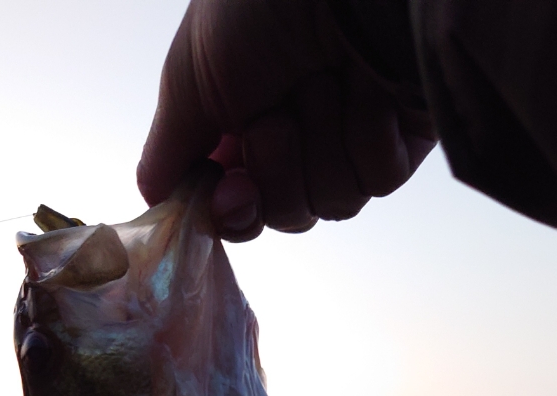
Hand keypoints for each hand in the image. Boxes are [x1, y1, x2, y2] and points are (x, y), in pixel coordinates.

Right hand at [138, 0, 436, 240]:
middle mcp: (300, 133)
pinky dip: (368, 133)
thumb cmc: (259, 5)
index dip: (236, 211)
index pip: (241, 206)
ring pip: (334, 202)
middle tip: (280, 109)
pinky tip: (369, 86)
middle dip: (279, 164)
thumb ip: (170, 149)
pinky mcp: (402, 138)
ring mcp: (352, 137)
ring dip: (323, 141)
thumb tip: (154, 197)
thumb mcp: (192, 76)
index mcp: (245, 120)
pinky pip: (378, 179)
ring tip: (327, 78)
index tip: (232, 192)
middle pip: (288, 213)